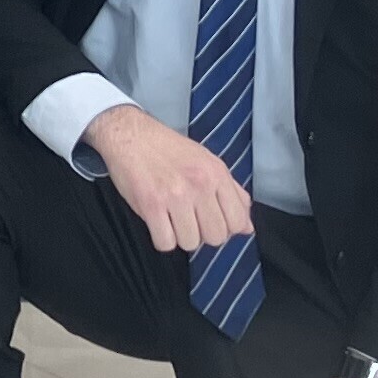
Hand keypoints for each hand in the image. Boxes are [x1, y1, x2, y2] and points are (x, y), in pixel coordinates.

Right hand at [84, 102, 254, 254]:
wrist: (129, 134)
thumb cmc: (167, 148)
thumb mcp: (208, 162)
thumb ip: (232, 193)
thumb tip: (247, 226)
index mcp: (216, 174)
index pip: (238, 222)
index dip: (227, 229)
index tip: (211, 221)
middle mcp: (199, 184)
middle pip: (216, 237)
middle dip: (203, 234)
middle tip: (189, 221)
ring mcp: (175, 195)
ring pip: (191, 243)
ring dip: (181, 237)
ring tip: (172, 220)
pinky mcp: (150, 204)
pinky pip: (165, 243)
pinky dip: (162, 239)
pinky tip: (158, 224)